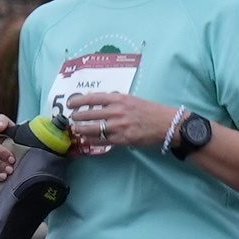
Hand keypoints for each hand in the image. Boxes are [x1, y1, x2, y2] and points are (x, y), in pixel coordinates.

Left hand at [67, 90, 182, 154]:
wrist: (167, 124)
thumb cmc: (150, 111)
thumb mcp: (132, 100)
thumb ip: (115, 101)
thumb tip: (98, 104)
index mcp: (119, 98)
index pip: (92, 98)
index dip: (78, 101)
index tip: (71, 104)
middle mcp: (116, 111)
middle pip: (88, 113)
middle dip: (77, 117)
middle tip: (72, 118)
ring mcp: (118, 126)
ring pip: (91, 128)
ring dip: (80, 129)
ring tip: (76, 129)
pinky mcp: (122, 139)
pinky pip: (101, 140)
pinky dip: (91, 140)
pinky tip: (86, 139)